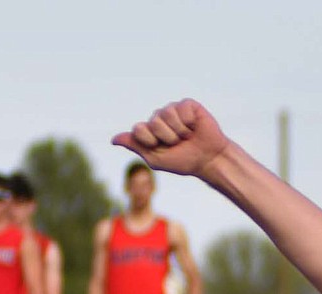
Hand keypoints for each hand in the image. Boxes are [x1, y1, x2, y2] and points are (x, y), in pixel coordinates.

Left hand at [112, 99, 228, 177]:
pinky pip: (181, 109)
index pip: (138, 129)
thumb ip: (135, 146)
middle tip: (178, 144)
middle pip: (152, 122)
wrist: (208, 159)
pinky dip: (188, 123)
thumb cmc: (183, 161)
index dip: (149, 141)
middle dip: (166, 138)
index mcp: (149, 131)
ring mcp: (173, 110)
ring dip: (178, 131)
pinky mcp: (187, 105)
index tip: (161, 148)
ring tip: (187, 136)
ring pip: (166, 114)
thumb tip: (113, 140)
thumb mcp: (155, 158)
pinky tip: (194, 127)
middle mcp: (159, 118)